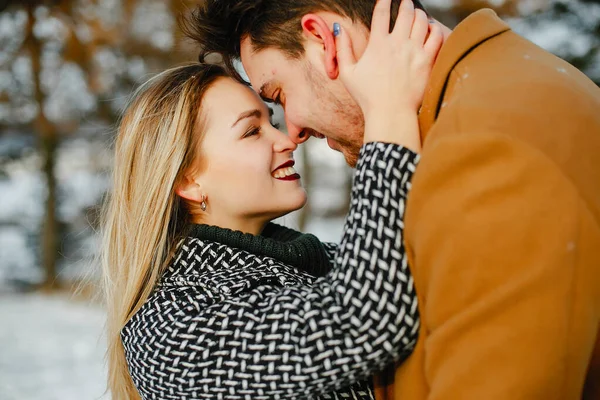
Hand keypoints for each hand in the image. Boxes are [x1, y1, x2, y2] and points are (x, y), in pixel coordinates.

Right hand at [334, 0, 442, 150]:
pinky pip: (436, 36)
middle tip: (405, 4)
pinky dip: (434, 28)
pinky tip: (431, 29)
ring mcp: (414, 51)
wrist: (390, 113)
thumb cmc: (367, 96)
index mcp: (377, 44)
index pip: (382, 12)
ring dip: (419, 14)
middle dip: (405, 4)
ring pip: (422, 20)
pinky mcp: (427, 61)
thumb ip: (342, 48)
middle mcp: (397, 43)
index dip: (384, 1)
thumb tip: (338, 28)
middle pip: (406, 11)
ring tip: (417, 14)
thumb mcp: (347, 73)